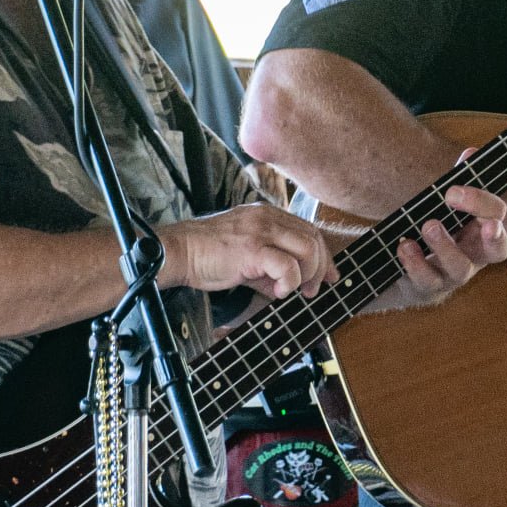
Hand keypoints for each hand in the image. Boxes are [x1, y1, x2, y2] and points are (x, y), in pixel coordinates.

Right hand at [170, 203, 338, 299]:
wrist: (179, 252)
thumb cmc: (206, 256)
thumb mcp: (245, 258)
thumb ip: (268, 269)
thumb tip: (288, 287)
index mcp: (267, 215)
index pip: (308, 230)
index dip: (323, 255)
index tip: (328, 277)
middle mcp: (268, 217)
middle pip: (314, 237)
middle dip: (321, 267)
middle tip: (312, 290)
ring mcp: (261, 230)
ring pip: (307, 248)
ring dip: (308, 274)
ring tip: (294, 291)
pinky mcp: (252, 248)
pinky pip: (287, 264)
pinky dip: (289, 281)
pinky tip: (277, 292)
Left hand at [376, 183, 506, 310]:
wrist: (398, 267)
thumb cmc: (430, 232)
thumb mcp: (443, 206)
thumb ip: (459, 180)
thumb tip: (471, 152)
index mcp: (482, 233)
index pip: (497, 218)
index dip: (484, 204)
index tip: (455, 189)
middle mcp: (474, 256)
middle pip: (498, 250)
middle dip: (492, 234)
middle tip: (473, 216)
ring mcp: (452, 275)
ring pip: (460, 268)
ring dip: (445, 245)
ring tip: (429, 225)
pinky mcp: (428, 287)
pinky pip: (427, 281)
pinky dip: (416, 263)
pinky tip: (404, 246)